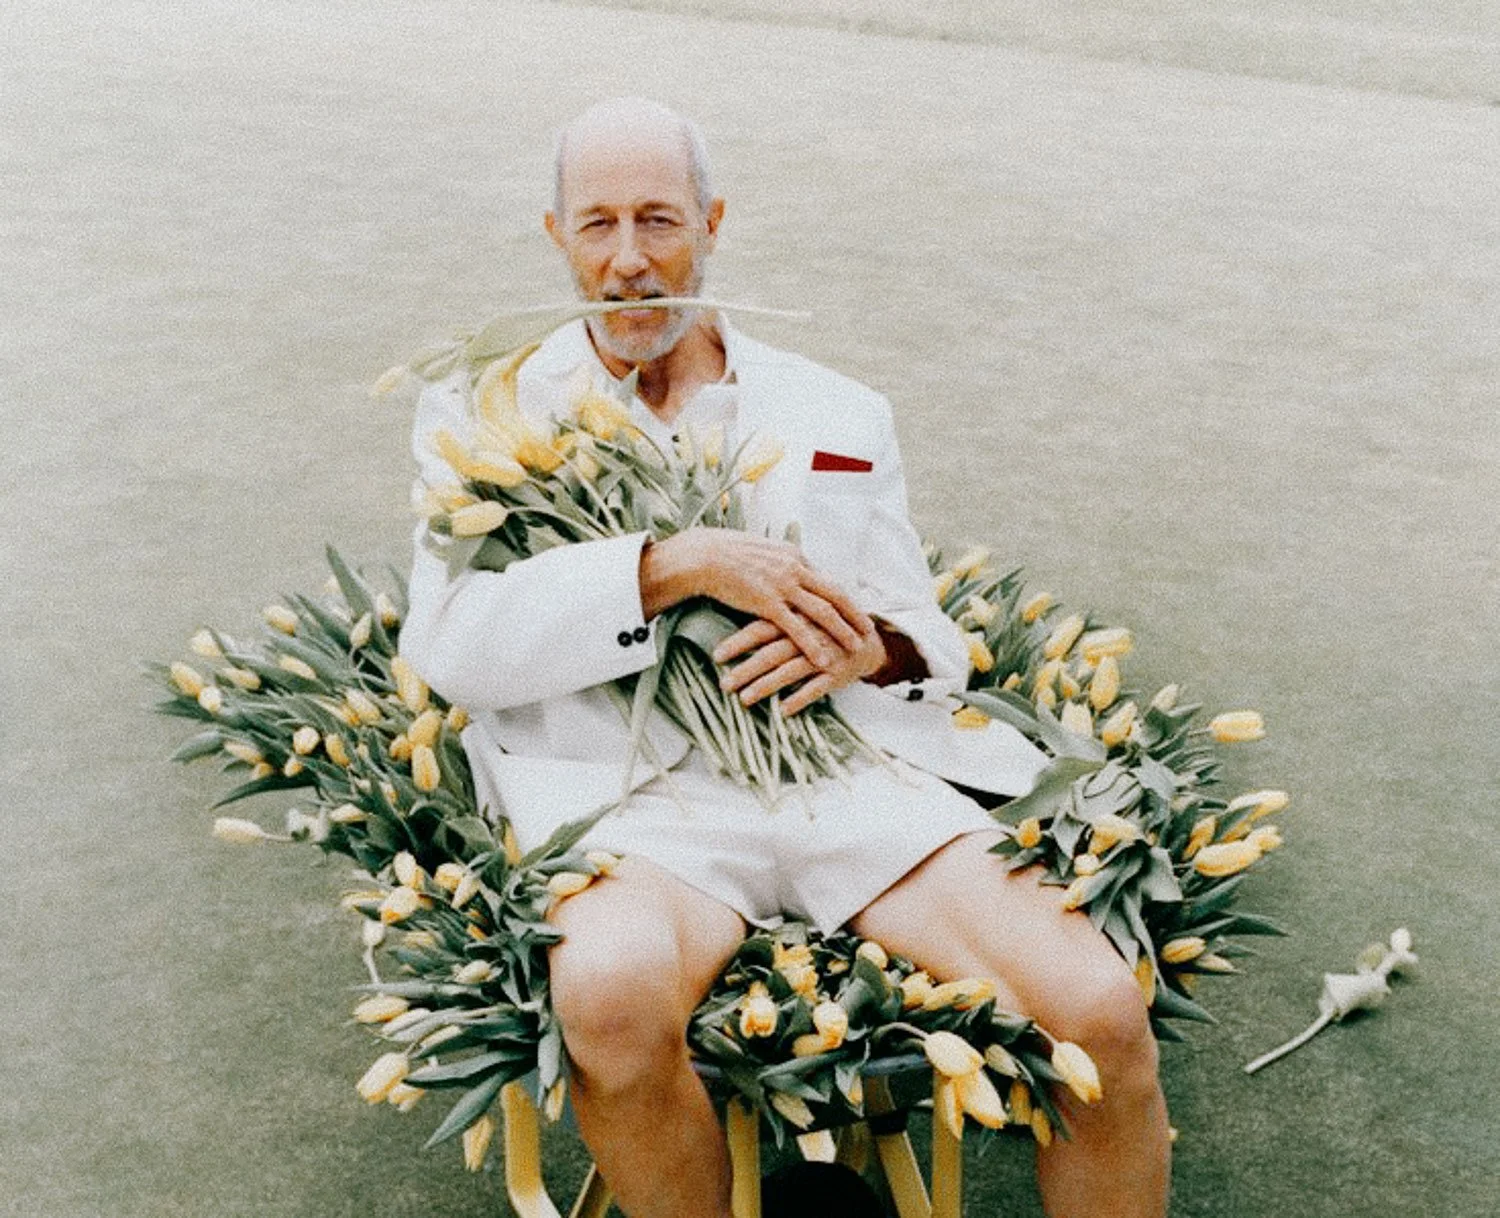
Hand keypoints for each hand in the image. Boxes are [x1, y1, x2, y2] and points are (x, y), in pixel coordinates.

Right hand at [643, 529, 873, 672]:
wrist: (704, 555)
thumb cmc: (726, 555)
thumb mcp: (761, 552)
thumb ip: (778, 564)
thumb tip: (786, 571)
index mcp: (794, 556)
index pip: (826, 580)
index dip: (843, 598)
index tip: (855, 610)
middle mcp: (795, 569)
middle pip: (835, 594)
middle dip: (855, 614)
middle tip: (870, 630)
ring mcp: (783, 585)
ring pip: (823, 611)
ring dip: (843, 631)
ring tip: (857, 647)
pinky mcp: (768, 602)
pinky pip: (797, 628)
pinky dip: (814, 645)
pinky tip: (824, 659)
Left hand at [716, 616, 885, 715]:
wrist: (868, 641)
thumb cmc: (825, 630)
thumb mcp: (802, 618)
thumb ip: (775, 621)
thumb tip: (736, 627)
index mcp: (795, 620)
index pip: (762, 629)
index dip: (739, 642)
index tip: (716, 656)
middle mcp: (807, 636)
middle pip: (771, 653)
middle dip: (746, 669)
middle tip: (724, 684)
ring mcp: (823, 656)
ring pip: (791, 671)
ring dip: (766, 686)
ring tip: (745, 699)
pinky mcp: (837, 674)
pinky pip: (817, 688)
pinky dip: (800, 698)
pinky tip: (783, 710)